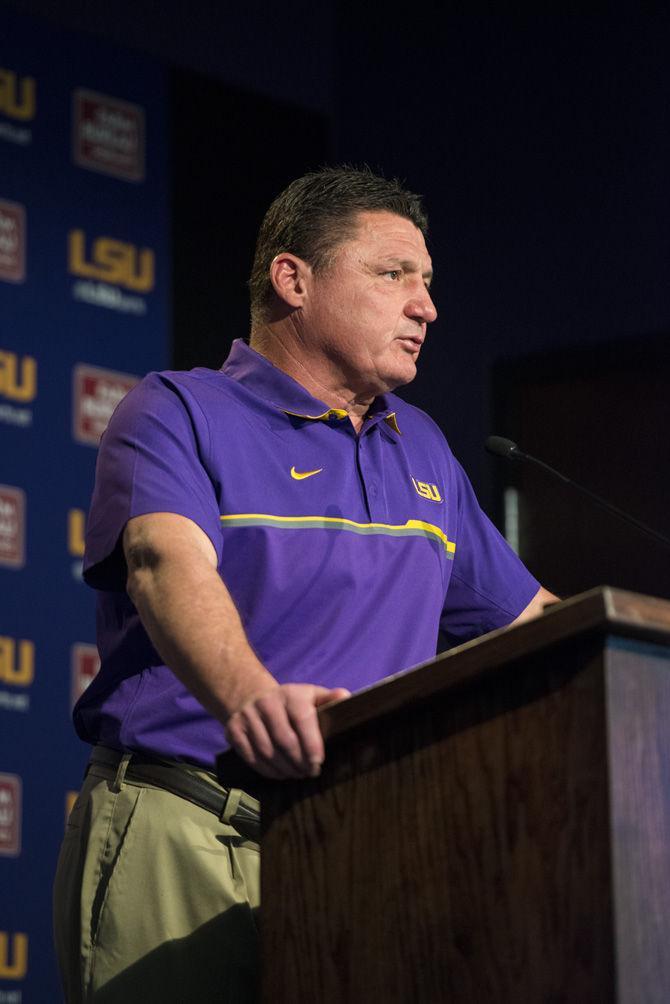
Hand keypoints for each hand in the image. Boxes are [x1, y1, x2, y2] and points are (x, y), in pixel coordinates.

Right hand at [223, 683, 349, 778]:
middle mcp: (266, 703)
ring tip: (296, 774)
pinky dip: (267, 771)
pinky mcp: (233, 730)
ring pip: (267, 752)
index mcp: (290, 694)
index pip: (302, 719)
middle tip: (309, 773)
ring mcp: (247, 716)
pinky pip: (251, 758)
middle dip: (299, 762)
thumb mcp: (310, 696)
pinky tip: (279, 773)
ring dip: (284, 769)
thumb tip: (346, 697)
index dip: (311, 744)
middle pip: (284, 740)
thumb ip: (329, 698)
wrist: (250, 697)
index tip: (318, 763)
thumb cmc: (290, 703)